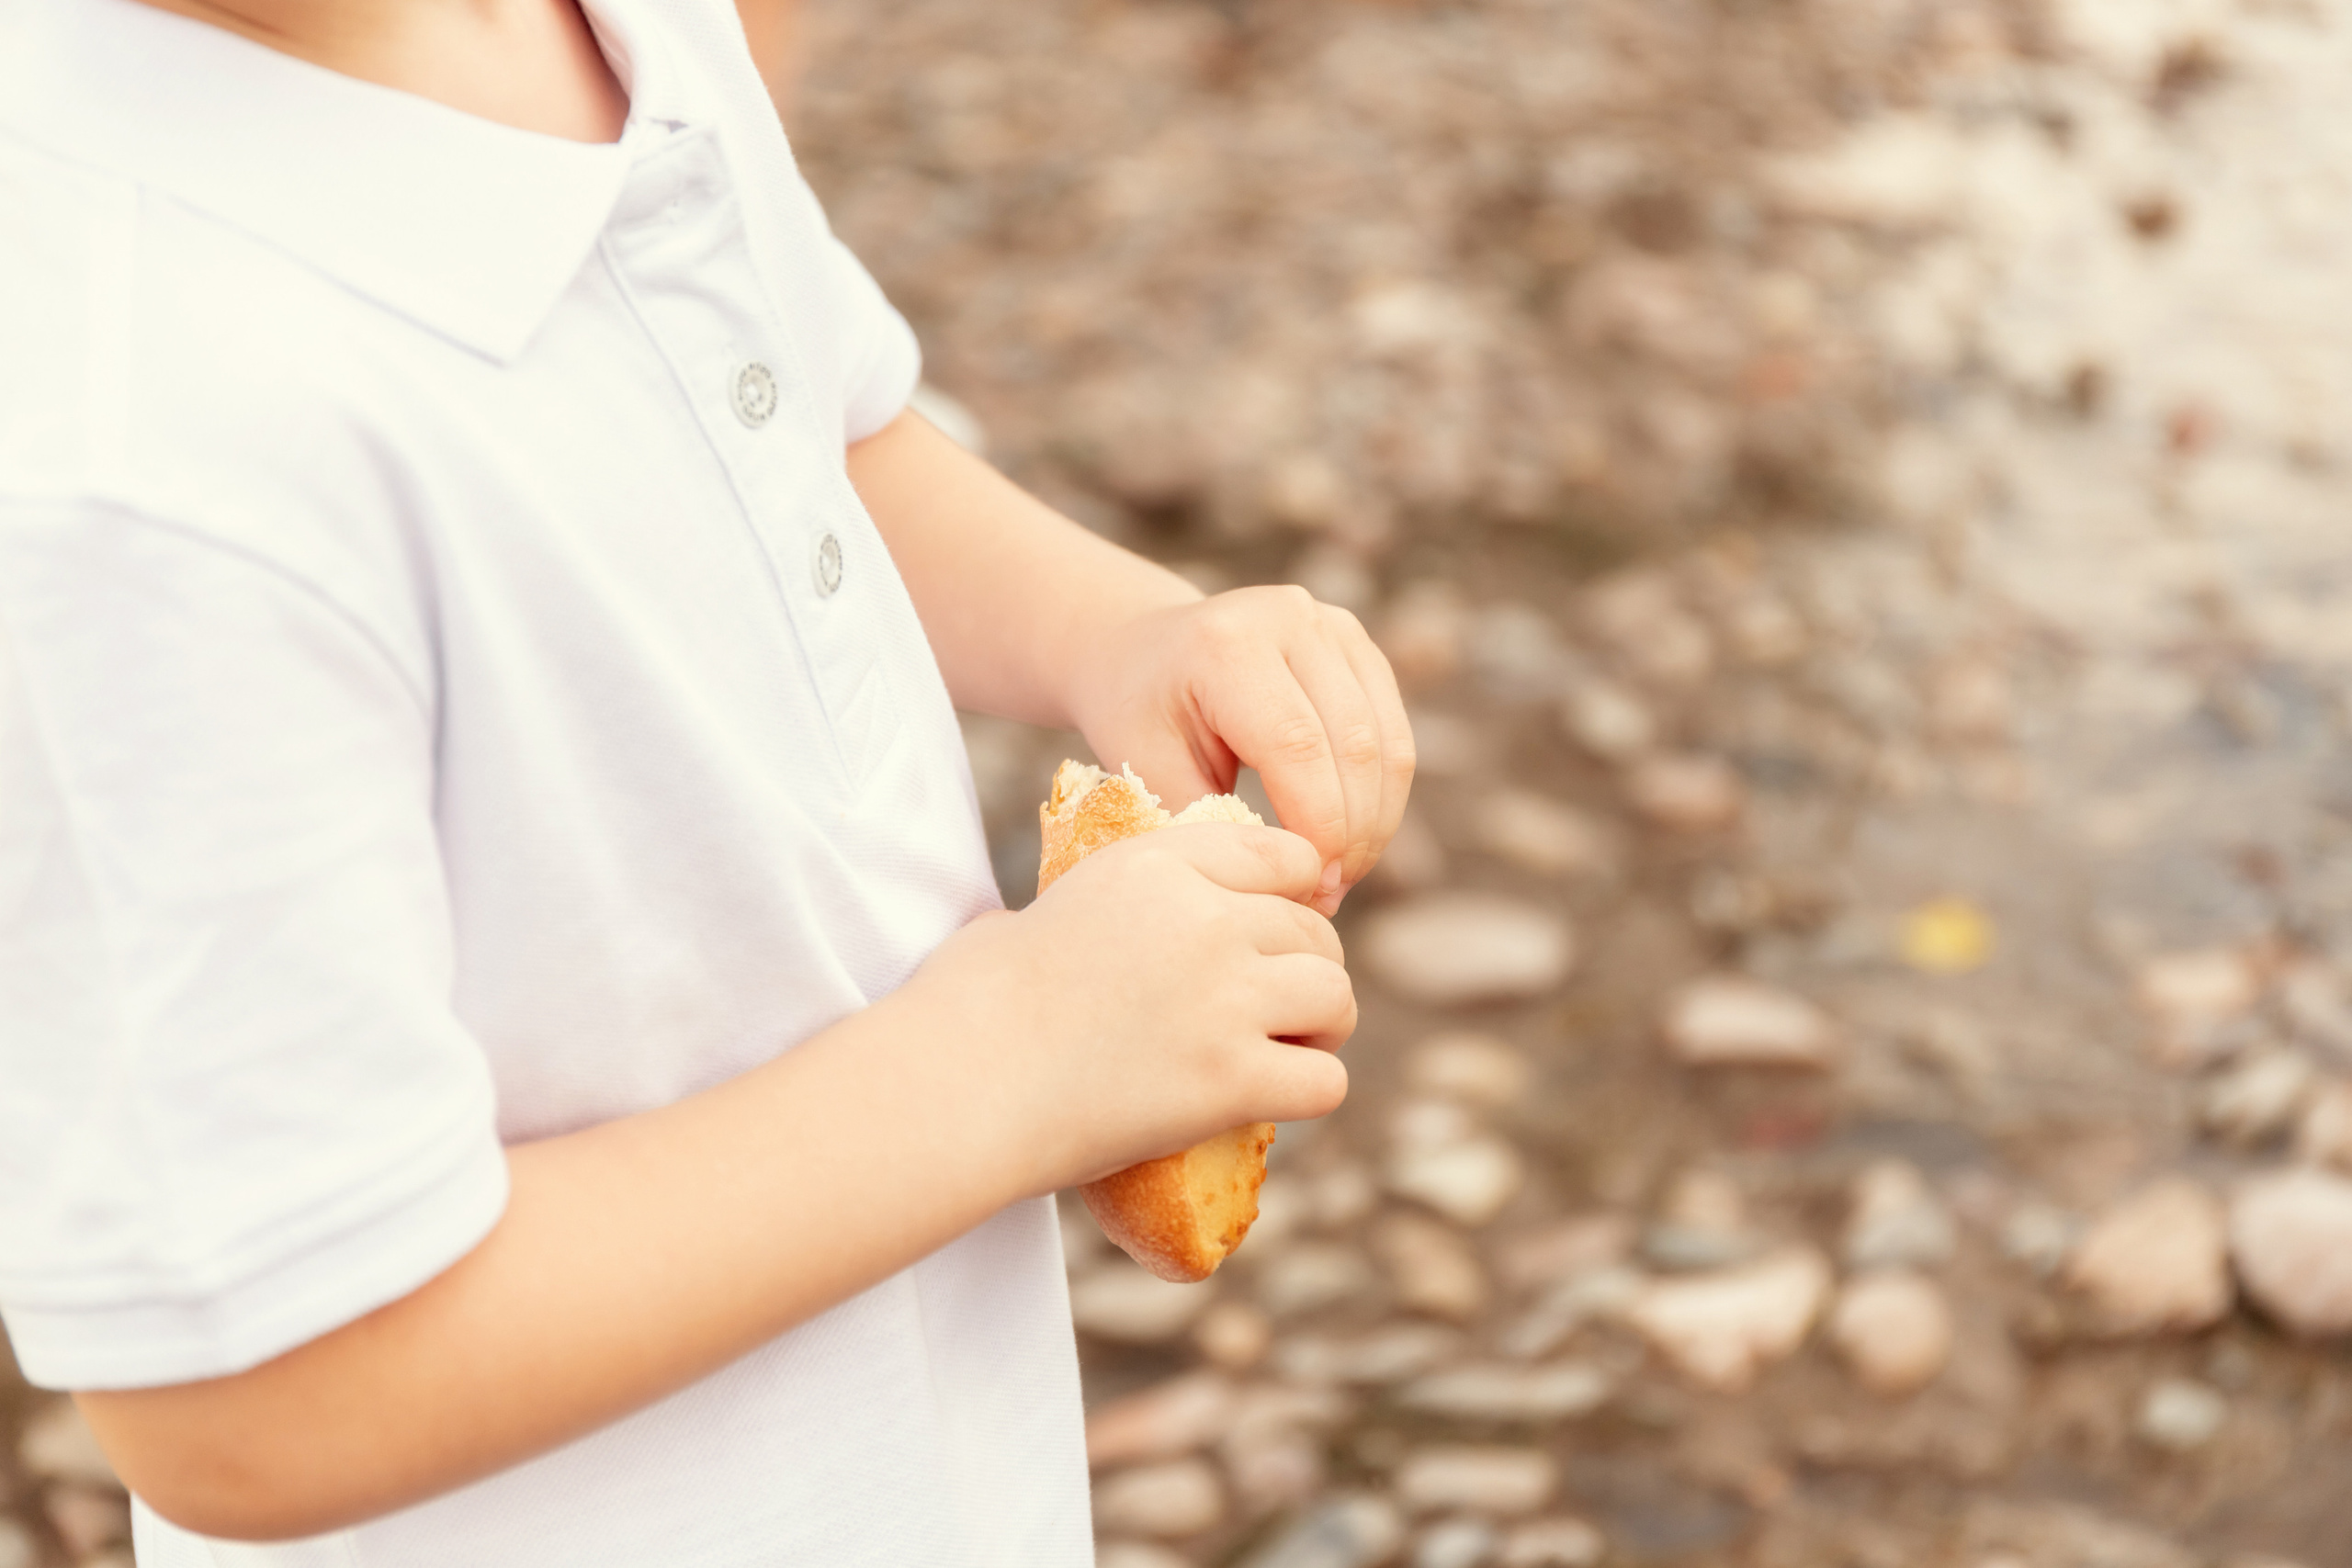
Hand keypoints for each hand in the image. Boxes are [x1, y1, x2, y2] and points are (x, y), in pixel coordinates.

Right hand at [899, 820, 1354, 1192]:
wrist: (956, 1083)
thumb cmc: (968, 1005)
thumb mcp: (1039, 909)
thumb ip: (1098, 903)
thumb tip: (1081, 929)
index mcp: (1158, 864)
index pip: (1282, 853)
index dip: (1292, 894)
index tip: (1274, 930)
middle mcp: (1205, 918)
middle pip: (1314, 930)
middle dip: (1305, 967)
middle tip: (1279, 1007)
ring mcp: (1225, 998)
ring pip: (1335, 997)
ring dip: (1320, 1026)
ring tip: (1290, 1049)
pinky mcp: (1232, 1078)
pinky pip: (1326, 1080)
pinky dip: (1308, 1092)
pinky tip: (1277, 1100)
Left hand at [1067, 586, 1415, 916]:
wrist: (1144, 651)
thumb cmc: (1138, 713)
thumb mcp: (1144, 766)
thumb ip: (1205, 821)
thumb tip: (1279, 884)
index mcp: (1228, 644)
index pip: (1297, 745)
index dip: (1317, 826)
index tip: (1308, 889)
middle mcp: (1291, 618)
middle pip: (1354, 745)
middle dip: (1351, 836)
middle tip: (1327, 897)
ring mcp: (1334, 626)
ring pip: (1387, 744)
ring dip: (1374, 824)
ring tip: (1340, 876)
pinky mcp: (1360, 647)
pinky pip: (1394, 735)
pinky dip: (1380, 798)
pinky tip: (1351, 840)